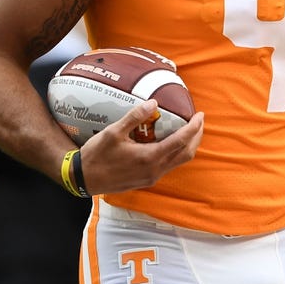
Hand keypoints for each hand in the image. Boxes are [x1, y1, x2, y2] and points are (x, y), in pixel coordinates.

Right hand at [77, 100, 203, 194]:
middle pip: (186, 153)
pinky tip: (170, 141)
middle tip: (198, 121)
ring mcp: (152, 177)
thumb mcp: (113, 132)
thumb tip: (154, 103)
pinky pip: (169, 165)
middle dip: (196, 136)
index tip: (200, 115)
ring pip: (179, 161)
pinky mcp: (147, 180)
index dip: (194, 127)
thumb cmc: (97, 155)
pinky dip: (176, 152)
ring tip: (188, 129)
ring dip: (187, 145)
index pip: (181, 141)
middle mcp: (155, 170)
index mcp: (149, 158)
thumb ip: (134, 117)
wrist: (84, 179)